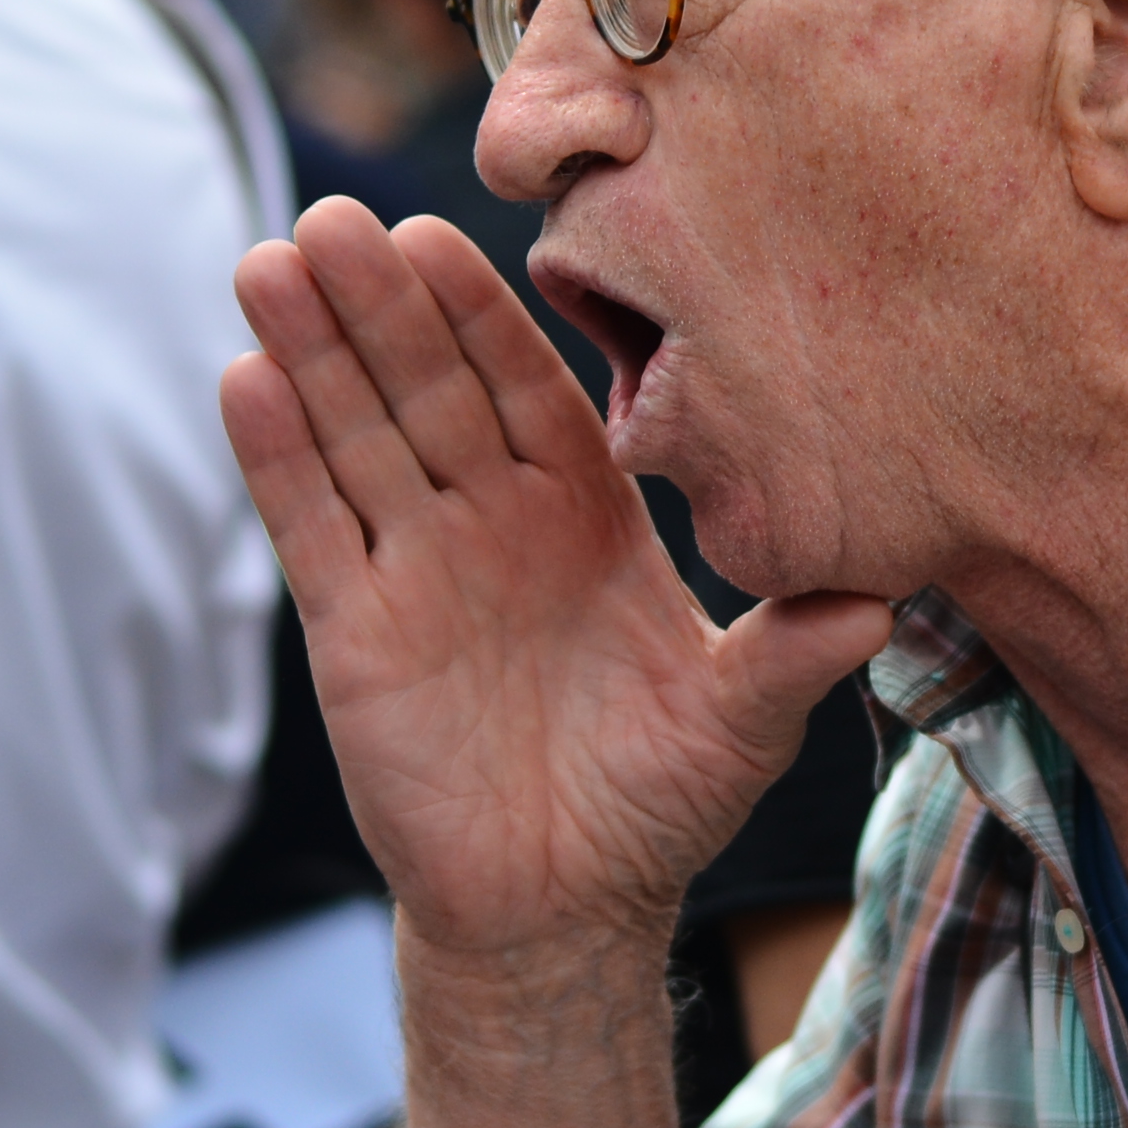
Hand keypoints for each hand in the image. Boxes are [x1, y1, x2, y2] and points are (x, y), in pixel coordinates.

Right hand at [217, 197, 887, 968]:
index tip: (445, 232)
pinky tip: (244, 379)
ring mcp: (416, 568)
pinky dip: (276, 458)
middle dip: (380, 304)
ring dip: (309, 352)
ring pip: (354, 438)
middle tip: (336, 216)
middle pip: (425, 388)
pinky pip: (312, 530)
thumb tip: (882, 592)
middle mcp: (491, 521)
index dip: (480, 312)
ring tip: (266, 263)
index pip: (523, 385)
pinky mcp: (355, 632)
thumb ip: (792, 648)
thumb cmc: (658, 804)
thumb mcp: (741, 722)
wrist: (564, 911)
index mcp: (582, 513)